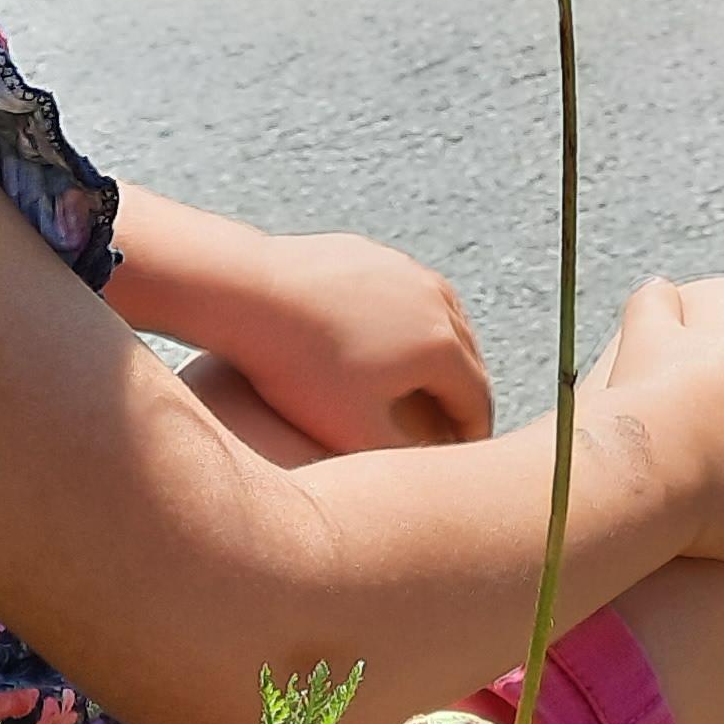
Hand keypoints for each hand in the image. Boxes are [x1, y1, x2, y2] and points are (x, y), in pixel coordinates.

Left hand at [199, 233, 493, 455]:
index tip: (463, 455)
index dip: (474, 434)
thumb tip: (432, 470)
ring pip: (438, 319)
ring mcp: (406, 269)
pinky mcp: (373, 253)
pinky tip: (379, 342)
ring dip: (438, 354)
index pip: (477, 400)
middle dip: (462, 394)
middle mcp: (438, 299)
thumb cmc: (297, 368)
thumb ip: (402, 457)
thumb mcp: (351, 430)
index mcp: (442, 345)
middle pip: (467, 357)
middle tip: (452, 424)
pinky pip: (402, 293)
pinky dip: (403, 321)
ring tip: (421, 382)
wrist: (246, 293)